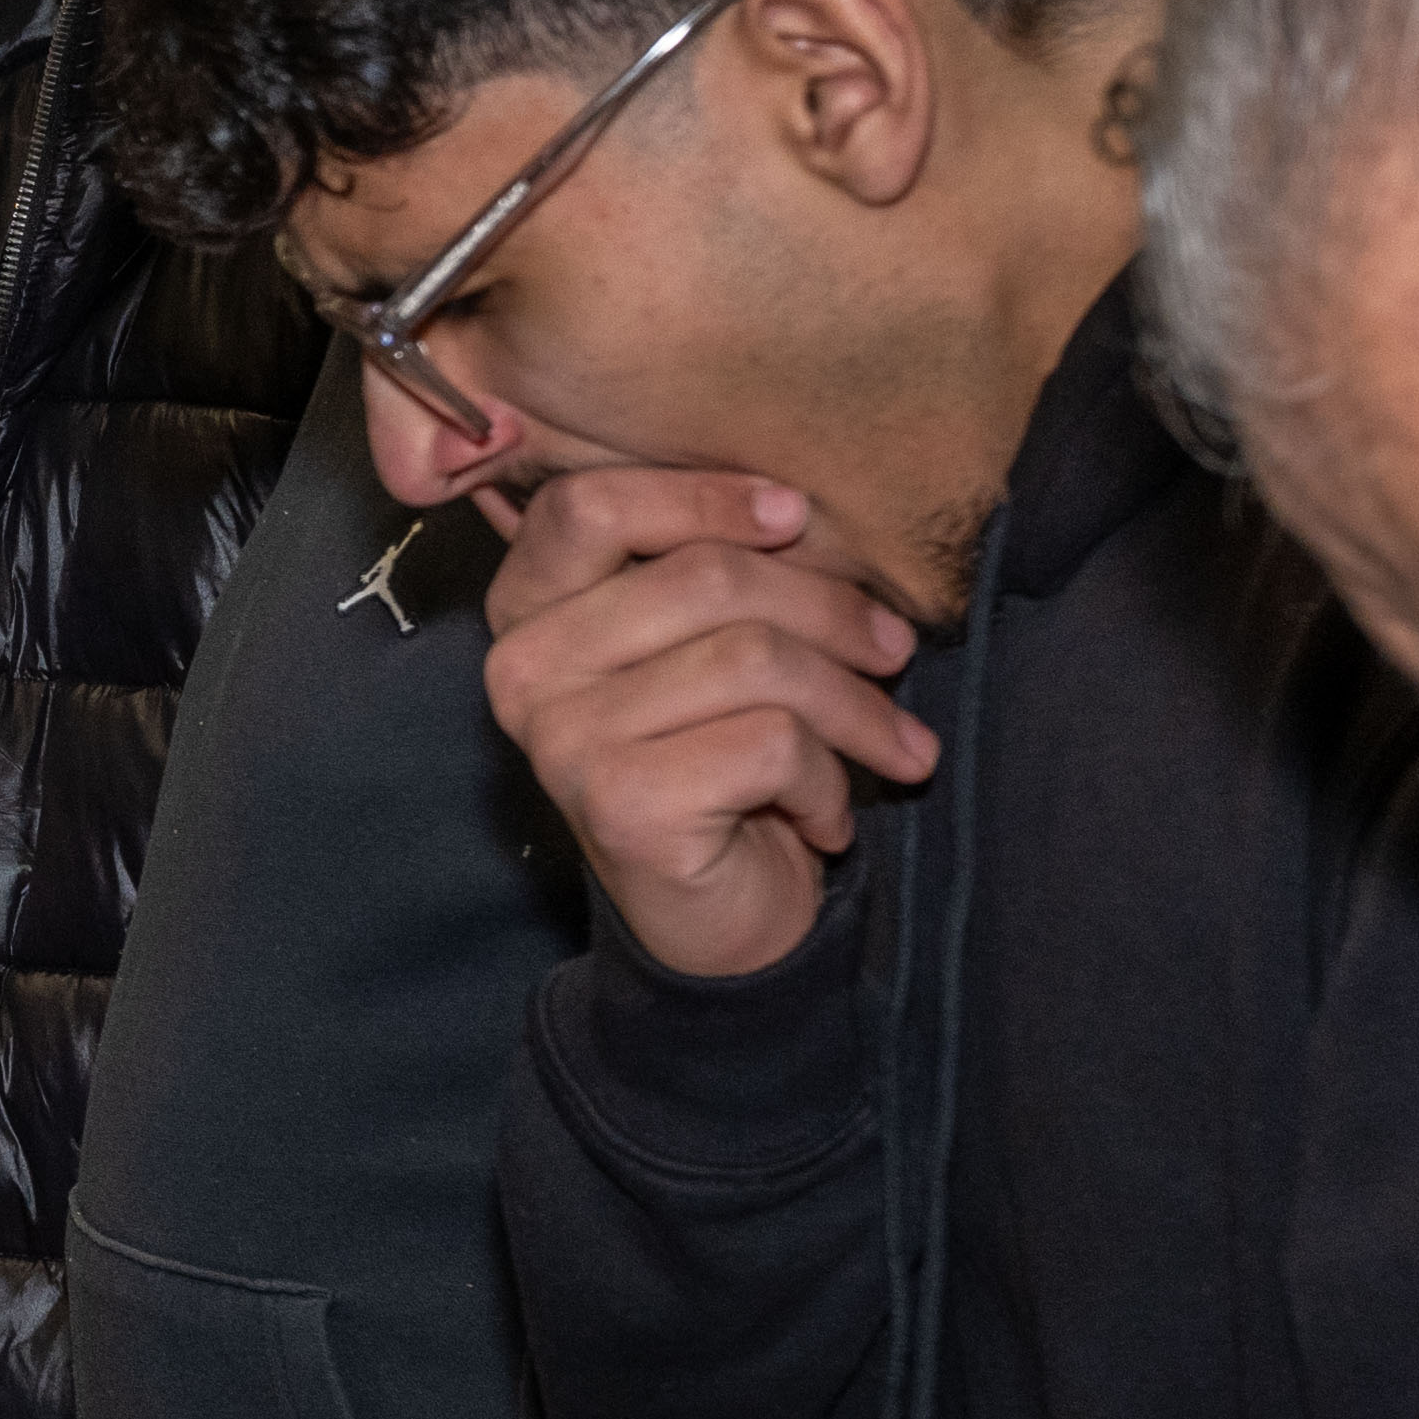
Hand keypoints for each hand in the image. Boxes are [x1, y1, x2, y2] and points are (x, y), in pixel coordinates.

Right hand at [482, 466, 934, 979]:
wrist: (719, 923)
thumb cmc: (721, 762)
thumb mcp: (712, 646)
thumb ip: (721, 570)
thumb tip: (801, 516)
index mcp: (530, 612)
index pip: (590, 506)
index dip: (703, 495)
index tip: (795, 516)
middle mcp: (525, 671)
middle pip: (704, 577)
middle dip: (830, 609)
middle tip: (892, 650)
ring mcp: (564, 740)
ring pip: (754, 658)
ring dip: (853, 705)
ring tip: (890, 744)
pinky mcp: (621, 805)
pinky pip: (771, 743)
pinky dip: (829, 779)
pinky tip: (828, 816)